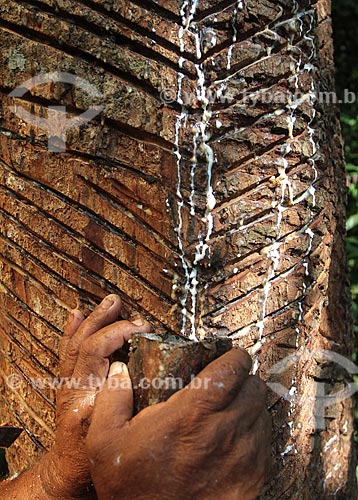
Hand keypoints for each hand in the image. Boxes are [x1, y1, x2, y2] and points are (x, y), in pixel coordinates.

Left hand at [40, 294, 149, 499]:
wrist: (68, 468)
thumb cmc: (92, 457)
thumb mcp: (111, 432)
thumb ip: (119, 401)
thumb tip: (125, 368)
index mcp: (86, 393)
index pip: (98, 350)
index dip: (119, 333)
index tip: (142, 328)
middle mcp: (73, 384)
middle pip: (85, 341)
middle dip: (105, 320)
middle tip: (122, 306)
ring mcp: (67, 383)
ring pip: (75, 342)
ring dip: (92, 319)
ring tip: (107, 302)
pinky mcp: (67, 383)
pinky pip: (67, 351)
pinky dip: (71, 330)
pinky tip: (76, 315)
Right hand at [86, 348, 271, 499]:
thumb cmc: (131, 489)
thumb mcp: (105, 440)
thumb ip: (112, 398)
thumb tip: (119, 370)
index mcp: (192, 414)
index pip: (233, 368)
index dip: (234, 358)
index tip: (227, 358)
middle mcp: (226, 432)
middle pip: (255, 387)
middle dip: (243, 380)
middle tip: (227, 386)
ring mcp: (244, 457)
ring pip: (263, 413)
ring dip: (250, 407)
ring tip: (230, 413)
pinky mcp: (254, 480)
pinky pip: (266, 443)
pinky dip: (254, 435)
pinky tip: (234, 441)